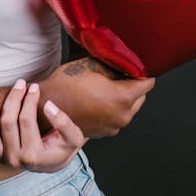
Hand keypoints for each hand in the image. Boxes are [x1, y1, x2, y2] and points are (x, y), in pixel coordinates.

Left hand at [0, 79, 83, 171]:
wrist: (56, 161)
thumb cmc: (64, 147)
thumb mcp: (73, 137)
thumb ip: (64, 123)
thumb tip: (48, 105)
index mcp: (34, 155)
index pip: (26, 121)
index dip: (30, 101)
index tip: (35, 87)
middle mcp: (16, 160)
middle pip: (7, 123)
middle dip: (13, 100)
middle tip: (20, 83)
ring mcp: (4, 160)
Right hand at [40, 56, 154, 138]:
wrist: (47, 106)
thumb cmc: (67, 84)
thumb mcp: (93, 65)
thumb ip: (116, 65)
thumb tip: (126, 63)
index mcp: (123, 98)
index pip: (148, 83)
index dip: (142, 71)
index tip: (135, 66)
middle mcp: (123, 115)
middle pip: (141, 96)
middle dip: (133, 85)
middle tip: (119, 74)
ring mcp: (114, 126)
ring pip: (130, 108)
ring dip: (124, 97)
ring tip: (105, 87)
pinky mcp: (106, 132)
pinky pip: (118, 117)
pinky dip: (113, 108)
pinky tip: (99, 99)